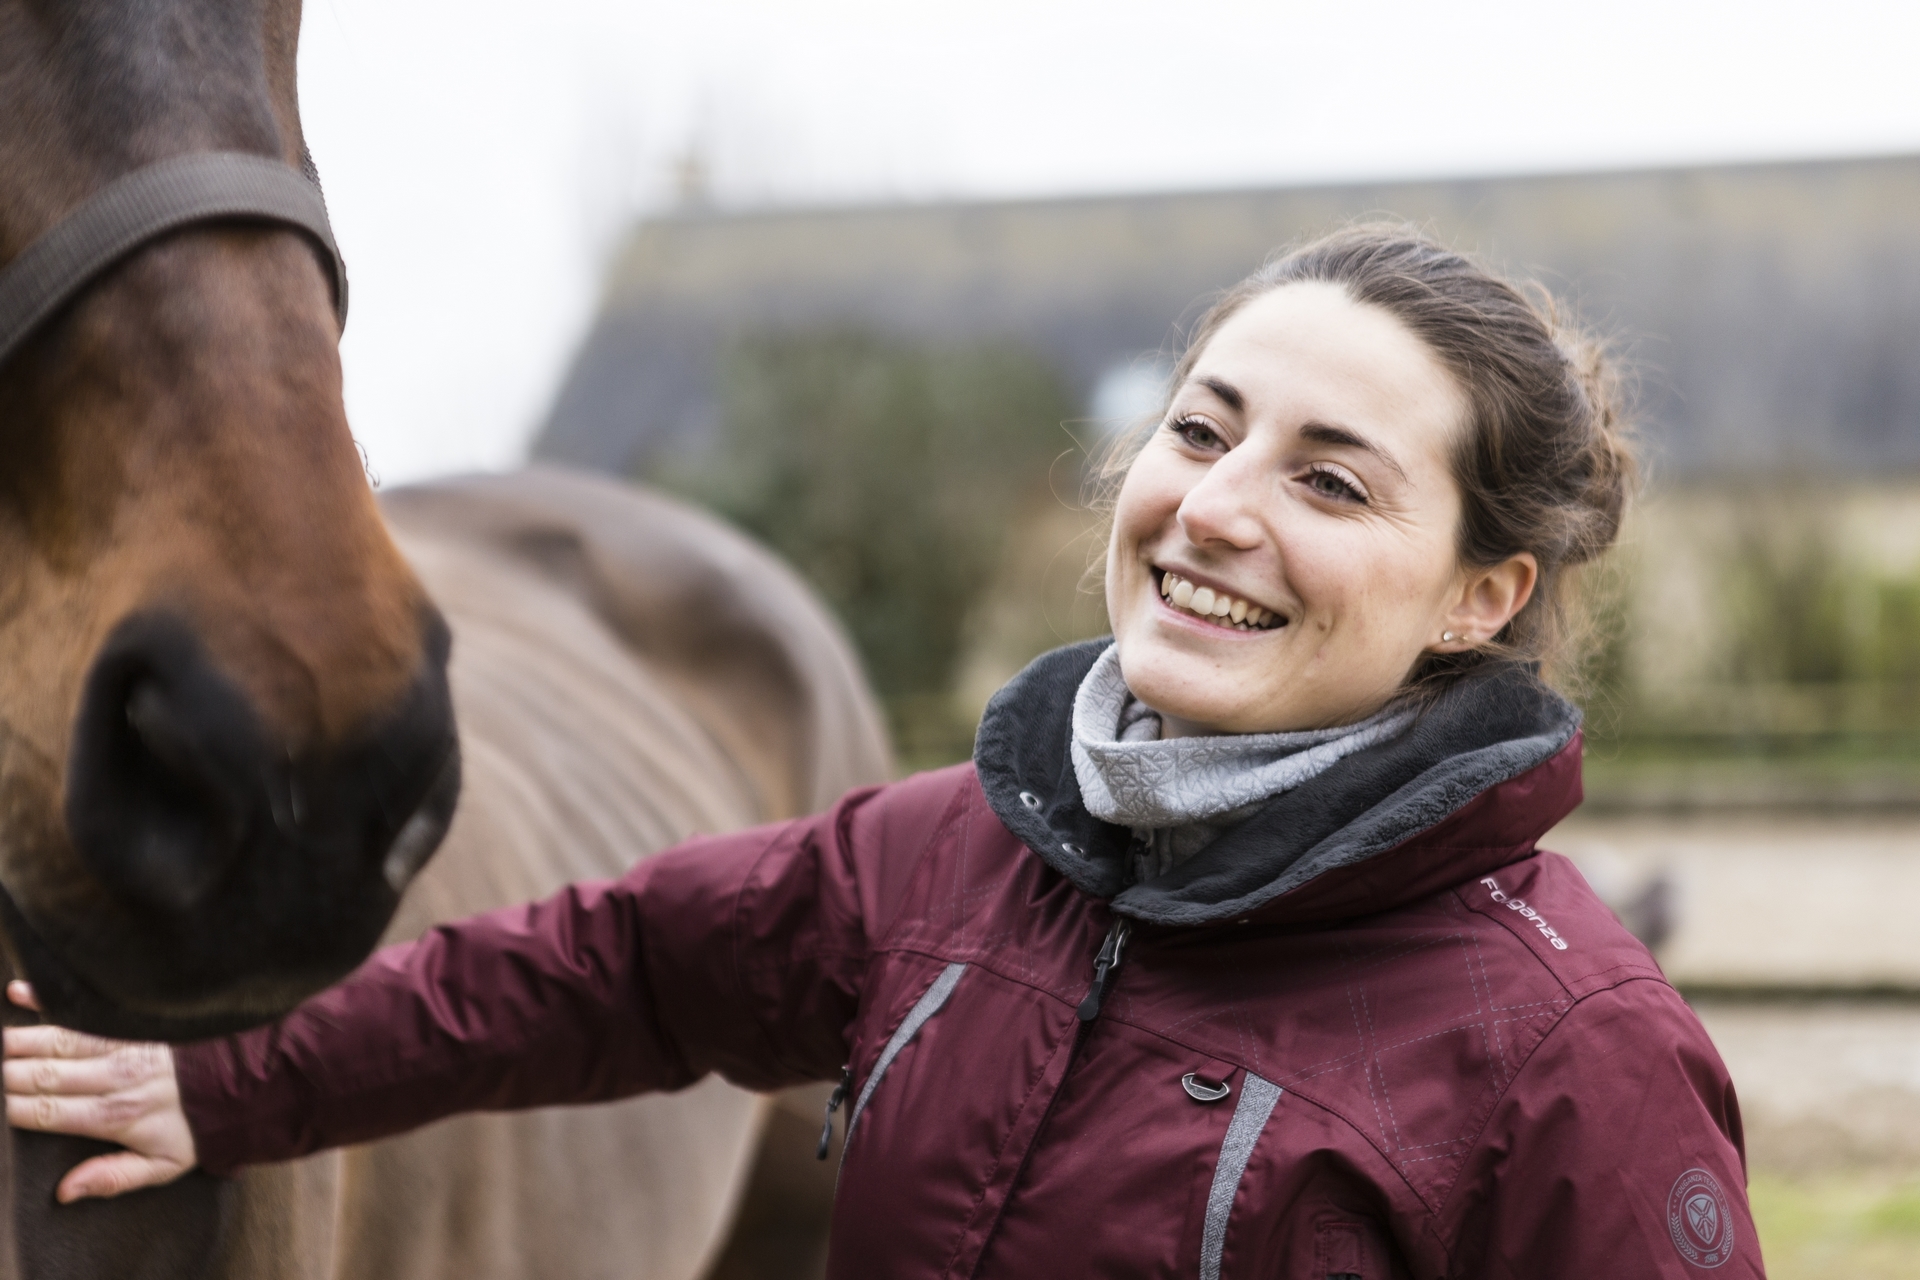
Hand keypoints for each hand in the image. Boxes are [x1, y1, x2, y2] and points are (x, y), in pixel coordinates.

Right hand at [2, 982, 197, 1201]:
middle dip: (5, 1073)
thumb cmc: (198, 1126)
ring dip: (17, 1040)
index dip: (12, 1109)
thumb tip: (64, 1191)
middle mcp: (114, 1076)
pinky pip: (86, 1011)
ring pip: (58, 1041)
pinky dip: (50, 1001)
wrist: (248, 1079)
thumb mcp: (164, 1166)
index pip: (48, 1113)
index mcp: (116, 1115)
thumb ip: (113, 1177)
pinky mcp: (134, 1021)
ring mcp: (124, 1044)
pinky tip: (20, 993)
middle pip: (44, 1074)